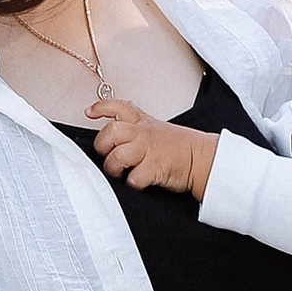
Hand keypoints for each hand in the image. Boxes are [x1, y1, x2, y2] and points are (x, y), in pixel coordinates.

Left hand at [91, 96, 214, 195]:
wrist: (201, 158)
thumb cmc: (179, 146)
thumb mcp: (156, 126)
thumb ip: (137, 122)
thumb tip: (117, 115)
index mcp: (142, 122)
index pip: (118, 106)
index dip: (101, 108)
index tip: (89, 113)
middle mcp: (143, 133)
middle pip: (111, 131)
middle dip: (103, 145)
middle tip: (108, 154)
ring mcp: (148, 150)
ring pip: (117, 156)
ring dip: (113, 168)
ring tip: (120, 172)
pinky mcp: (154, 168)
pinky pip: (133, 178)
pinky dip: (132, 184)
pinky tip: (137, 182)